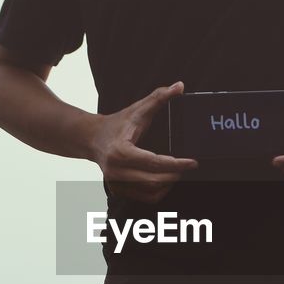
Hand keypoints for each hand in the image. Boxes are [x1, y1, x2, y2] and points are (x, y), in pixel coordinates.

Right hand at [89, 81, 197, 203]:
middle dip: (175, 174)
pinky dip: (158, 191)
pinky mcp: (118, 189)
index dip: (176, 164)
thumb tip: (179, 86)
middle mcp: (116, 170)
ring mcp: (116, 182)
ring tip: (177, 172)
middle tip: (188, 166)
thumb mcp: (137, 109)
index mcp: (120, 151)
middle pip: (153, 180)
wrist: (91, 138)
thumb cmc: (116, 124)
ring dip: (168, 184)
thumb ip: (159, 97)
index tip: (193, 162)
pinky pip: (144, 197)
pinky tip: (165, 180)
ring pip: (150, 192)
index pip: (153, 163)